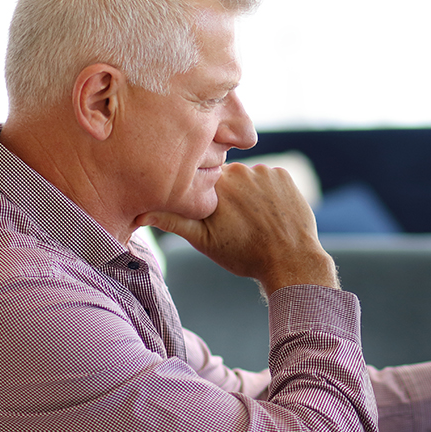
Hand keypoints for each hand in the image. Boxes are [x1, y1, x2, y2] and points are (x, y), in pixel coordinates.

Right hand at [144, 164, 337, 293]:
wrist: (290, 261)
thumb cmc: (243, 254)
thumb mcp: (203, 241)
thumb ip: (173, 221)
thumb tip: (140, 214)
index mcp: (215, 184)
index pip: (202, 180)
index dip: (206, 197)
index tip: (215, 214)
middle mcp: (239, 170)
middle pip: (226, 176)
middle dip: (228, 194)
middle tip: (235, 221)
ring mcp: (264, 171)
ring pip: (248, 177)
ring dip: (249, 192)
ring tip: (254, 219)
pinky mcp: (284, 176)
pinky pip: (270, 178)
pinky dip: (269, 192)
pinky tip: (270, 213)